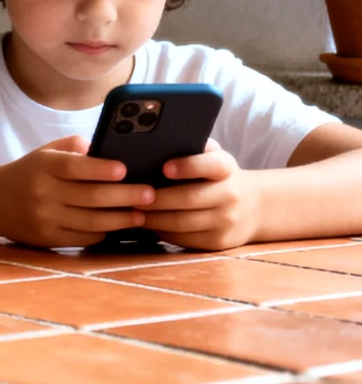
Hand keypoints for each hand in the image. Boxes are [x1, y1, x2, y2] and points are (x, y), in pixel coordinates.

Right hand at [0, 136, 153, 247]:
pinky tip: (118, 226)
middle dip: (125, 197)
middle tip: (150, 194)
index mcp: (43, 167)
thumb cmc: (28, 173)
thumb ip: (74, 147)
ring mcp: (45, 219)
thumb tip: (109, 148)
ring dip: (122, 219)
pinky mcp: (48, 239)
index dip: (101, 169)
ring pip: (92, 222)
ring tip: (142, 214)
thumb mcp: (44, 153)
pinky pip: (84, 238)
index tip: (125, 169)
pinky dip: (104, 232)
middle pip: (91, 198)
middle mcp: (43, 193)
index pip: (74, 167)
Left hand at [142, 140, 259, 249]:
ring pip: (183, 222)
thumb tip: (154, 141)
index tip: (164, 168)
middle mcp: (230, 194)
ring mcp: (226, 220)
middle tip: (131, 196)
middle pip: (189, 198)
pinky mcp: (218, 242)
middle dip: (156, 199)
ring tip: (133, 211)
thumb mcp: (211, 157)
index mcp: (226, 168)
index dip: (188, 166)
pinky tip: (147, 224)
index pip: (211, 165)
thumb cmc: (216, 177)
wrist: (252, 207)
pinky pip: (185, 239)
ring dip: (154, 218)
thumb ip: (191, 147)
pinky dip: (162, 232)